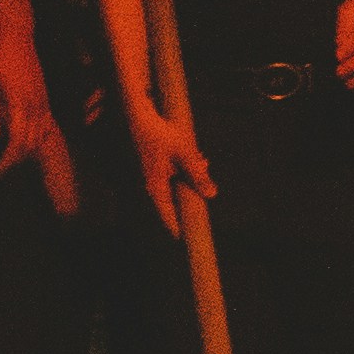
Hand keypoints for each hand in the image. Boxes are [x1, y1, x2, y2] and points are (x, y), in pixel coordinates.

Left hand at [0, 21, 63, 187]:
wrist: (16, 36)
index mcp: (20, 106)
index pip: (16, 144)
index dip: (6, 162)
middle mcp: (36, 108)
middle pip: (30, 145)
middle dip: (15, 161)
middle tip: (0, 171)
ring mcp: (43, 103)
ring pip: (40, 137)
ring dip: (26, 152)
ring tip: (11, 159)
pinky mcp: (45, 98)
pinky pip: (46, 126)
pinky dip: (38, 139)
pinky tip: (28, 143)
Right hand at [128, 100, 213, 236]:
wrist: (141, 115)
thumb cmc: (160, 134)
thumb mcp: (184, 154)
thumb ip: (197, 174)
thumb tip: (212, 195)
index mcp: (156, 186)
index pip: (167, 214)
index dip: (175, 226)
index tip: (181, 238)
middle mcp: (153, 182)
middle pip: (176, 199)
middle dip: (192, 194)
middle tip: (203, 186)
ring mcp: (154, 173)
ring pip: (177, 184)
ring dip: (191, 177)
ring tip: (203, 164)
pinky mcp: (157, 163)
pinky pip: (174, 173)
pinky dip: (186, 168)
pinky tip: (198, 157)